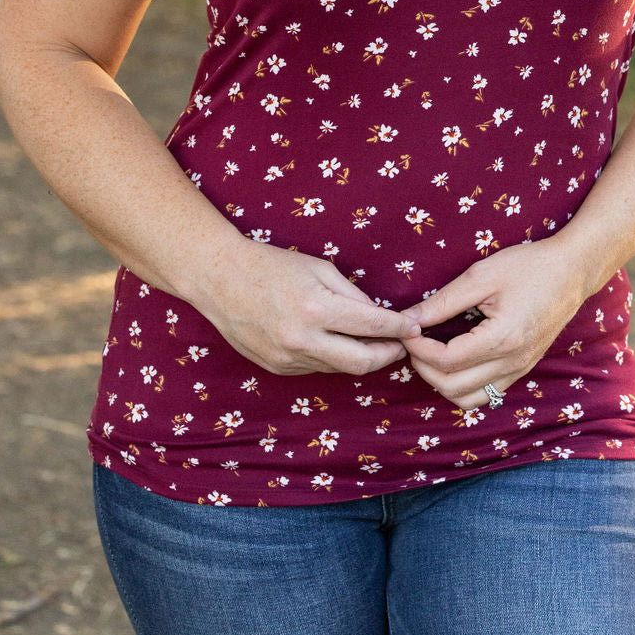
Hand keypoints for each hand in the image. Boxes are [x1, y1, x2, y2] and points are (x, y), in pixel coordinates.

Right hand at [199, 238, 421, 377]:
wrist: (220, 279)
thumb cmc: (271, 265)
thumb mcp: (319, 268)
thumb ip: (352, 294)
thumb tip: (379, 316)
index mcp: (317, 308)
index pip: (373, 327)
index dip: (400, 329)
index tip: (414, 327)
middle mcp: (304, 340)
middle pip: (363, 362)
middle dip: (389, 355)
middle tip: (401, 345)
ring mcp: (289, 359)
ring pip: (340, 368)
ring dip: (361, 358)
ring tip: (374, 344)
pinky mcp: (278, 368)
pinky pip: (317, 368)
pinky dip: (333, 358)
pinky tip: (337, 344)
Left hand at [399, 239, 583, 410]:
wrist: (572, 271)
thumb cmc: (529, 266)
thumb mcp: (481, 275)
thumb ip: (443, 301)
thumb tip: (410, 318)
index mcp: (503, 339)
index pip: (447, 360)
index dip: (419, 349)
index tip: (408, 330)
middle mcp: (513, 362)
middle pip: (453, 387)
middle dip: (424, 368)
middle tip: (414, 342)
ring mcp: (519, 370)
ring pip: (469, 400)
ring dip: (442, 383)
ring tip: (430, 354)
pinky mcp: (522, 369)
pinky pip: (486, 394)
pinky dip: (462, 386)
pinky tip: (453, 360)